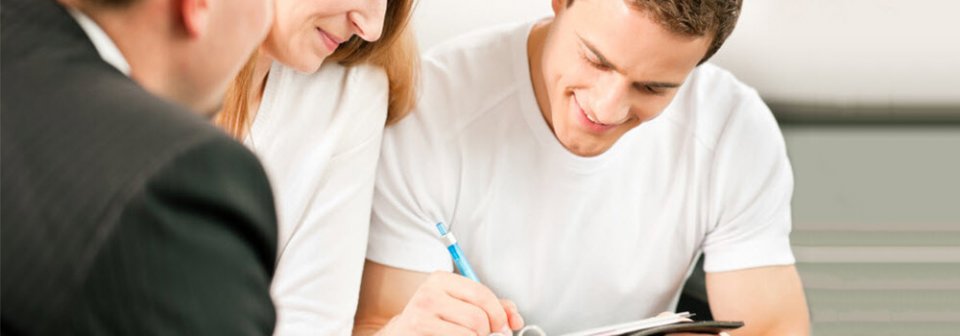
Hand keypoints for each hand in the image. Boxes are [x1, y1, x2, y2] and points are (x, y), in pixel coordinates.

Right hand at [378, 271, 523, 335]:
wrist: (401, 333)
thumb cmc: (436, 319)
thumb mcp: (462, 304)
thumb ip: (492, 306)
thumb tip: (515, 319)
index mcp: (441, 280)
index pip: (482, 294)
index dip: (499, 315)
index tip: (502, 326)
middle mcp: (428, 295)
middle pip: (477, 319)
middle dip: (488, 333)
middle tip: (486, 335)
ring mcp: (419, 317)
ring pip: (469, 335)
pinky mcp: (416, 333)